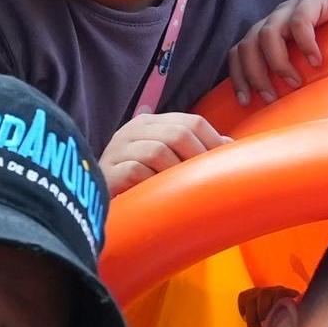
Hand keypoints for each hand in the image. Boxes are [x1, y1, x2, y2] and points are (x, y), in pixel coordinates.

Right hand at [100, 110, 225, 193]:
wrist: (99, 205)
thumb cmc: (139, 185)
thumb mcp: (165, 163)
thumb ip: (190, 150)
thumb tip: (229, 145)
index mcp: (148, 123)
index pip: (190, 121)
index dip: (212, 140)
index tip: (223, 164)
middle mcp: (131, 131)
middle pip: (177, 133)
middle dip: (198, 157)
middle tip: (207, 180)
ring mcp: (116, 150)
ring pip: (157, 151)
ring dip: (175, 172)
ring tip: (182, 190)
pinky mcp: (107, 172)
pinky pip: (136, 172)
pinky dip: (151, 183)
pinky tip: (157, 194)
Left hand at [228, 0, 327, 104]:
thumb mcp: (310, 66)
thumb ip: (291, 78)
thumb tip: (273, 115)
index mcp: (269, 34)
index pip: (239, 52)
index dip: (238, 76)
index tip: (246, 101)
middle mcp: (277, 19)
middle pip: (248, 45)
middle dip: (256, 75)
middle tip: (273, 98)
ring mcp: (295, 7)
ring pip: (268, 33)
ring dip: (277, 62)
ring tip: (296, 82)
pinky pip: (300, 21)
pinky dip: (304, 44)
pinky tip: (316, 61)